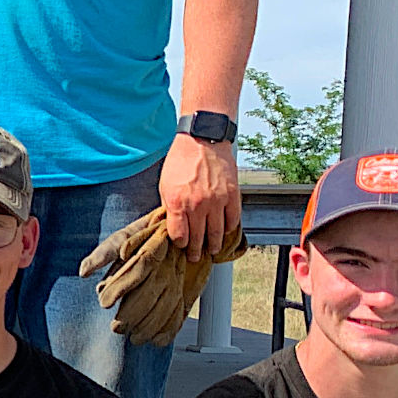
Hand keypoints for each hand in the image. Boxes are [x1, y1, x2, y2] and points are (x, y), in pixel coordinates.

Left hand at [160, 134, 240, 259]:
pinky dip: (229, 229)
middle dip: (195, 251)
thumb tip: (173, 224)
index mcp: (177, 202)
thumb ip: (170, 205)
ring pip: (217, 233)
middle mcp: (197, 205)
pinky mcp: (232, 195)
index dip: (180, 244)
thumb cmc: (180, 160)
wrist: (202, 139)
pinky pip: (232, 219)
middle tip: (195, 258)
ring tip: (212, 251)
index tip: (181, 246)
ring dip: (214, 245)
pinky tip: (225, 232)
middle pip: (197, 238)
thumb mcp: (165, 184)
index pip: (178, 235)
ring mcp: (217, 201)